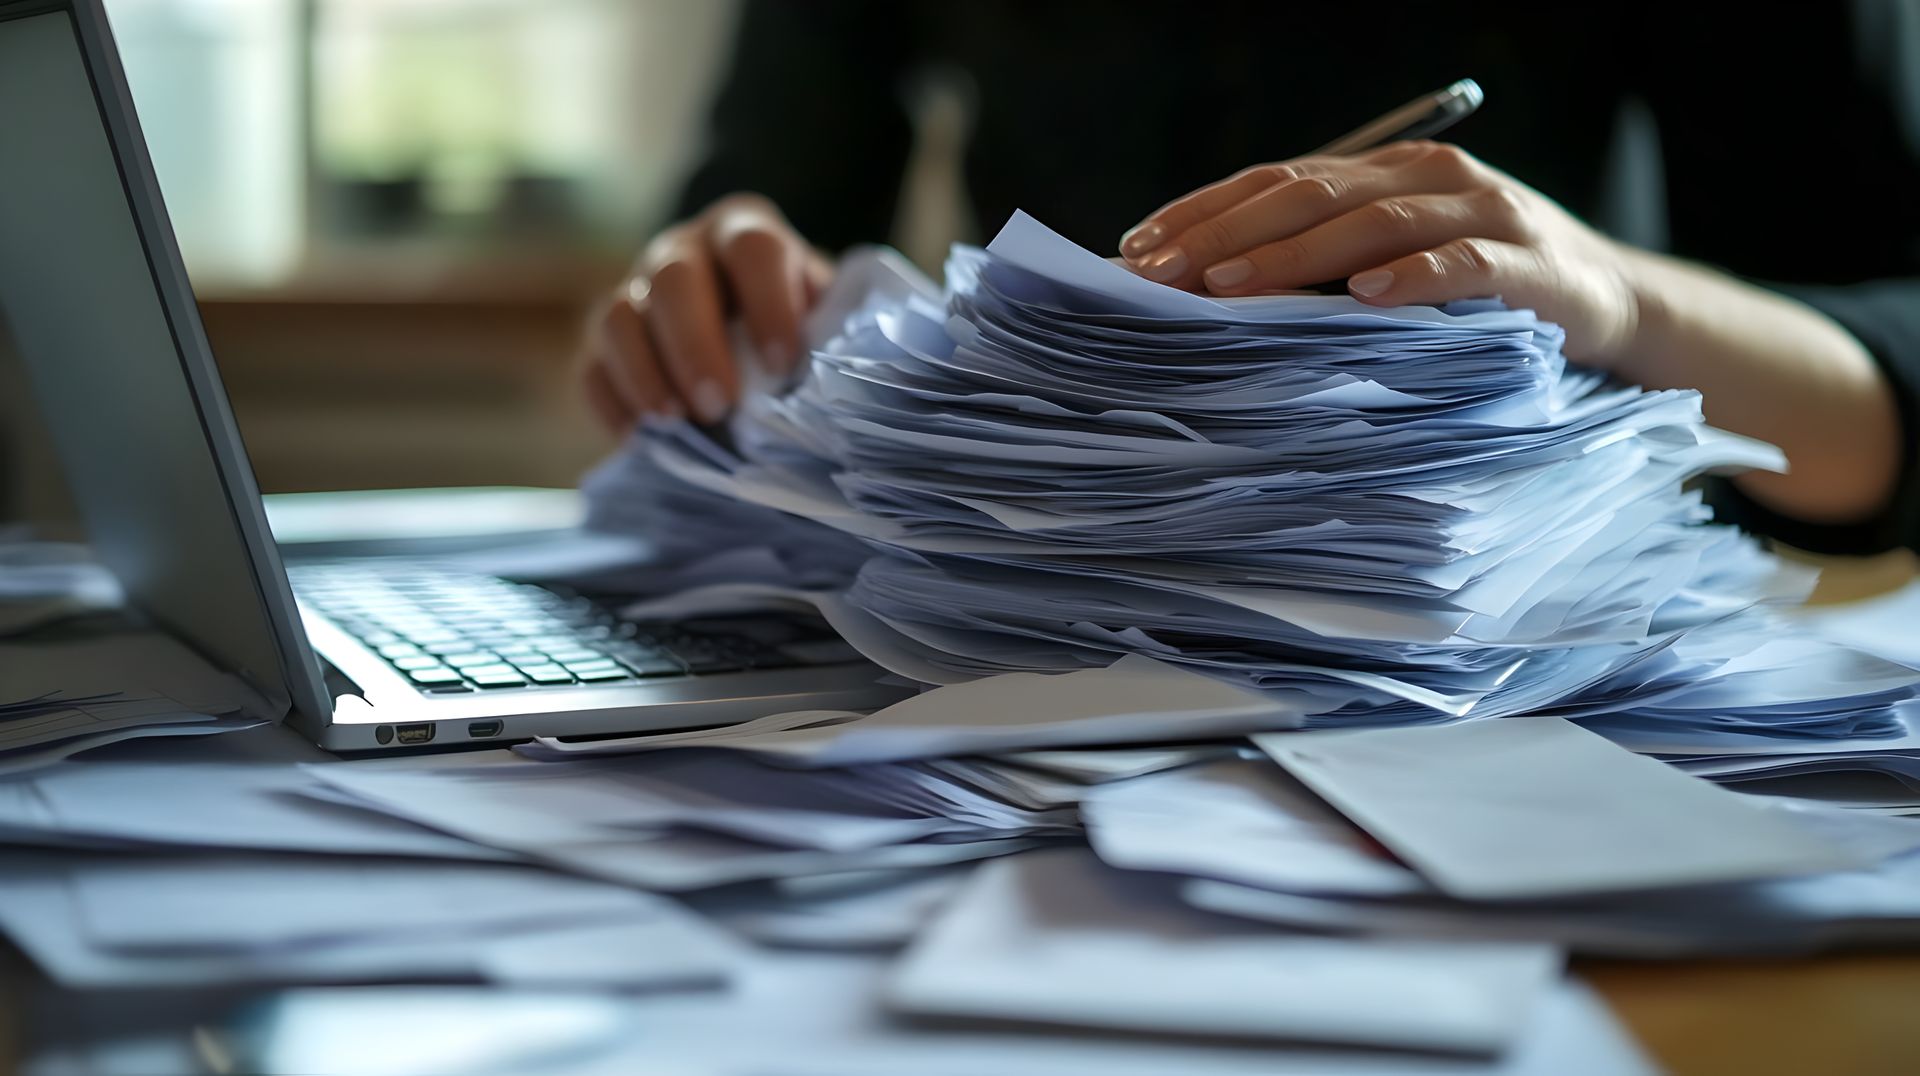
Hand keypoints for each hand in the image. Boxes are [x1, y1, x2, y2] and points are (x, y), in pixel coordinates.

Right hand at [579, 193, 831, 431]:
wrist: (749, 335)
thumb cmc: (795, 328)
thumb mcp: (821, 321)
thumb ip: (823, 339)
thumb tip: (820, 389)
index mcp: (744, 232)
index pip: (752, 249)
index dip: (768, 304)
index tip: (782, 364)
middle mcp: (682, 250)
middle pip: (673, 278)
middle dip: (695, 345)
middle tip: (719, 403)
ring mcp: (635, 290)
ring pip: (619, 317)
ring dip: (646, 373)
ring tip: (676, 421)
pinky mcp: (603, 339)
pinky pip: (591, 366)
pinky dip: (613, 402)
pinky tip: (640, 437)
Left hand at [1118, 142, 1641, 365]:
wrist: (1610, 305)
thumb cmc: (1479, 291)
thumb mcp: (1392, 264)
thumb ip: (1319, 264)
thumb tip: (1208, 289)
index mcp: (1383, 172)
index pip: (1275, 179)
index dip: (1203, 209)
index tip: (1136, 247)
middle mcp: (1427, 177)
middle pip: (1309, 194)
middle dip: (1224, 233)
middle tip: (1160, 273)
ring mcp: (1481, 213)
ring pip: (1371, 223)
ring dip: (1294, 257)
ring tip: (1230, 285)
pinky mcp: (1527, 264)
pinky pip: (1462, 265)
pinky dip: (1412, 278)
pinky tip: (1363, 297)